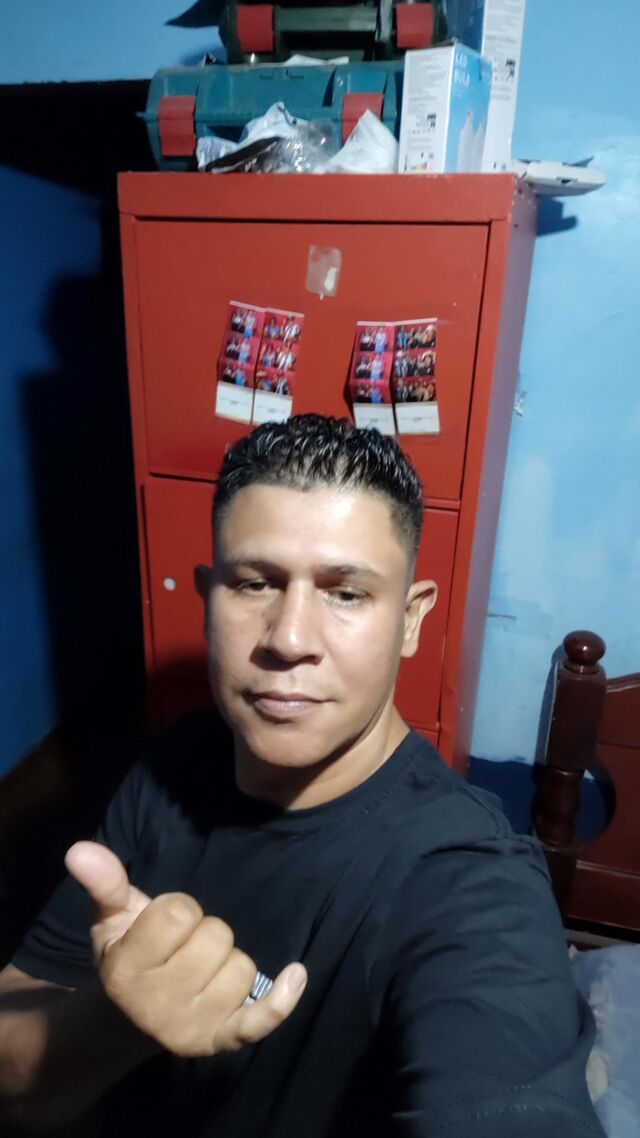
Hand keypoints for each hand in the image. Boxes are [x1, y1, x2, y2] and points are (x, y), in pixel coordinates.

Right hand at [65, 841, 306, 1057]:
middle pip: (217, 935)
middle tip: (180, 949)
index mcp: (125, 970)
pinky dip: (280, 1001)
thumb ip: (104, 882)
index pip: (180, 911)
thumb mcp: (112, 917)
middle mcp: (157, 1006)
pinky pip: (259, 1020)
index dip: (178, 908)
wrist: (130, 1017)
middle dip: (203, 932)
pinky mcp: (221, 1041)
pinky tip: (296, 975)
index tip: (162, 924)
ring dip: (226, 960)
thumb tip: (79, 849)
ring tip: (197, 971)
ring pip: (242, 965)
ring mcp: (191, 1028)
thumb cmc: (128, 953)